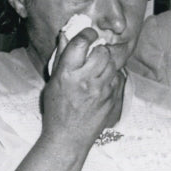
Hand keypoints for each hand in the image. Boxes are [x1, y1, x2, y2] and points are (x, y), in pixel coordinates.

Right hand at [40, 29, 123, 149]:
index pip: (81, 43)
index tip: (89, 33)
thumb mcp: (53, 82)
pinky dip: (112, 75)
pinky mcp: (112, 98)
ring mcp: (101, 90)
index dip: (87, 33)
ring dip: (107, 61)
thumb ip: (62, 57)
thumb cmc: (57, 110)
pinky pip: (117, 77)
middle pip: (102, 52)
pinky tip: (103, 81)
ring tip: (98, 66)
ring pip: (112, 63)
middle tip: (94, 53)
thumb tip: (66, 34)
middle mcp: (85, 80)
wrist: (69, 137)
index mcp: (66, 74)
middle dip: (99, 49)